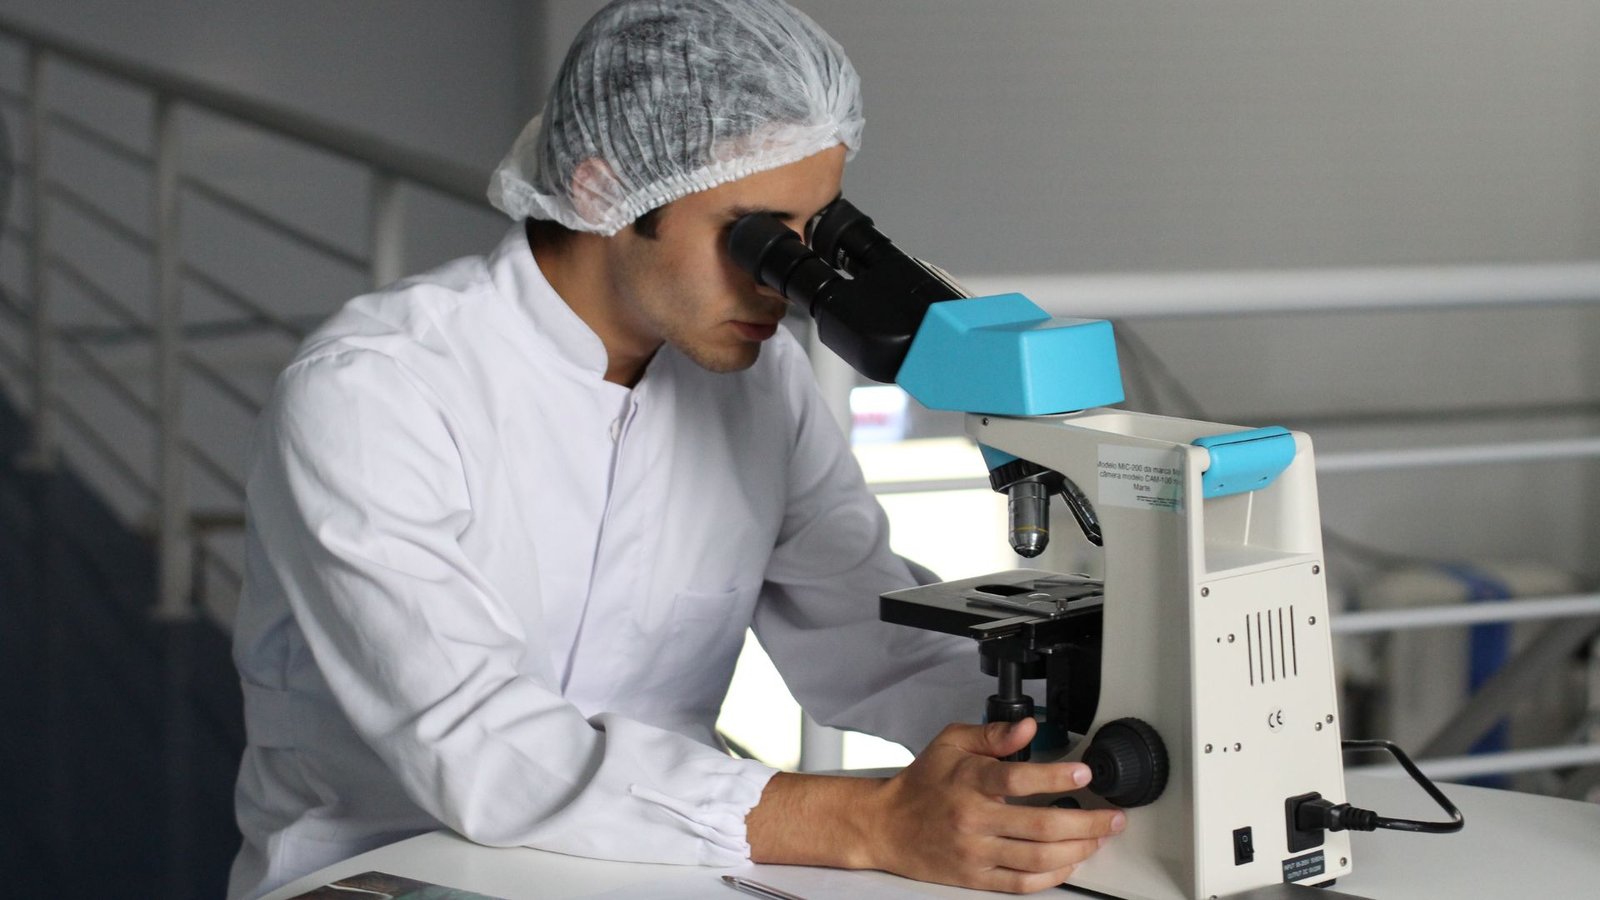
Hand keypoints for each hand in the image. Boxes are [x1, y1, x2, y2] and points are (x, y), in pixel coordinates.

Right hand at [862, 718, 1124, 892]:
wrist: (886, 825)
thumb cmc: (921, 783)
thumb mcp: (951, 743)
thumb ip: (992, 734)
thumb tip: (1028, 728)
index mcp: (969, 780)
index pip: (1017, 778)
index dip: (1056, 775)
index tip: (1084, 772)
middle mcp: (973, 818)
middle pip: (1040, 826)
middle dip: (1087, 822)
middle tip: (1112, 817)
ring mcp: (975, 852)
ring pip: (1037, 857)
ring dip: (1077, 850)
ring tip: (1098, 839)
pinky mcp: (975, 877)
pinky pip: (1021, 883)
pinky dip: (1052, 876)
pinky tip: (1069, 862)